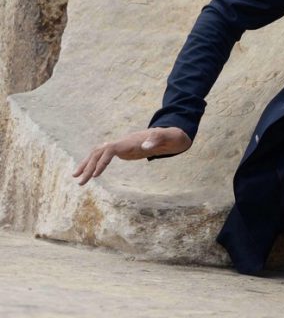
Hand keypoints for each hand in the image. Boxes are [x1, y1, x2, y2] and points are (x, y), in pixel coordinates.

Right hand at [72, 127, 191, 185]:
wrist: (172, 135)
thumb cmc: (170, 136)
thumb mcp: (167, 137)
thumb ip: (157, 140)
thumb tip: (145, 146)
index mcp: (130, 141)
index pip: (109, 150)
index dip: (101, 161)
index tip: (96, 175)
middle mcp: (122, 142)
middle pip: (98, 152)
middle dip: (88, 166)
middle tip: (79, 182)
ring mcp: (121, 146)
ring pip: (98, 154)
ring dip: (87, 165)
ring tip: (77, 179)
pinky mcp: (123, 151)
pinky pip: (104, 157)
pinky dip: (95, 165)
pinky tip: (90, 174)